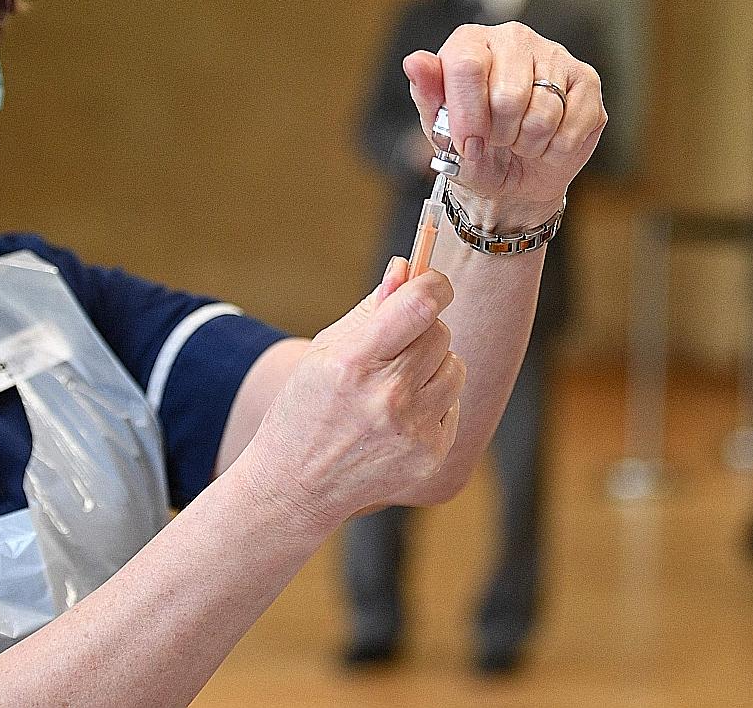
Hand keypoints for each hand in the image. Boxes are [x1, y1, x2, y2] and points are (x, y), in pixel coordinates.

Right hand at [247, 258, 465, 523]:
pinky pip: (454, 402)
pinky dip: (434, 401)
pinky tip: (399, 417)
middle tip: (396, 345)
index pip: (420, 307)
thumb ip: (371, 309)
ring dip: (433, 365)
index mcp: (354, 364)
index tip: (433, 283)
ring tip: (396, 384)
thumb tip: (408, 268)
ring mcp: (412, 430)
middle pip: (440, 333)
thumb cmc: (308, 406)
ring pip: (455, 365)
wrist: (297, 485)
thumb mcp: (325, 350)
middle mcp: (387, 397)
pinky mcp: (431, 453)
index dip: (434, 285)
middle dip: (424, 329)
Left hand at [403, 22, 606, 228]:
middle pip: (509, 95)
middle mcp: (513, 38)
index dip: (468, 116)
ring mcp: (554, 55)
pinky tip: (547, 141)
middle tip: (497, 139)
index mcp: (471, 42)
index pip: (468, 67)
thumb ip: (427, 95)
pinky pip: (573, 124)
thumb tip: (415, 62)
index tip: (468, 143)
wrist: (512, 180)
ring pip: (544, 114)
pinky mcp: (586, 80)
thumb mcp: (440, 130)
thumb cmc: (473, 149)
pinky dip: (556, 148)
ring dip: (528, 143)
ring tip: (521, 139)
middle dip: (500, 134)